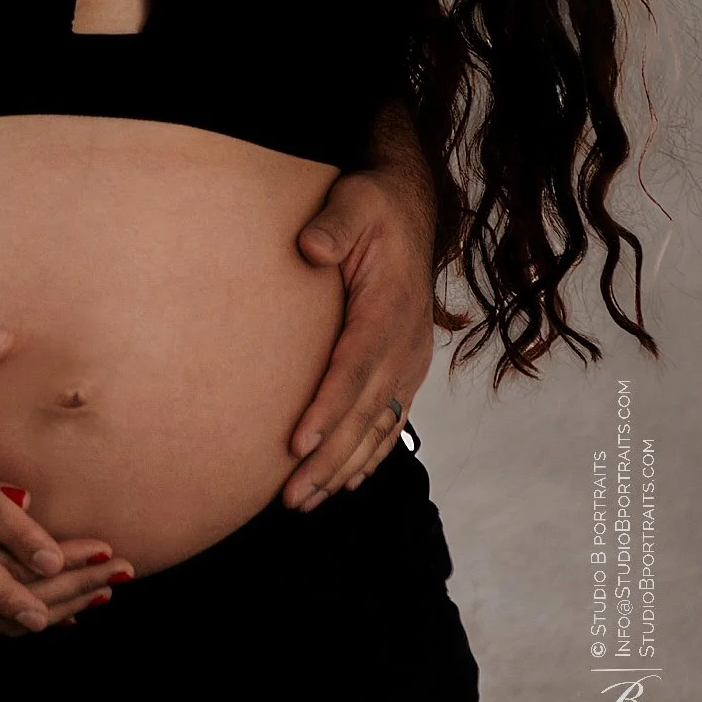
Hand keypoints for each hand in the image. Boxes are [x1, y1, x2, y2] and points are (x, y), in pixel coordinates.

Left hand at [283, 168, 434, 512]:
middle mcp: (406, 344)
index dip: (327, 410)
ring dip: (344, 468)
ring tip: (306, 501)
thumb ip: (334, 224)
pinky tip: (346, 480)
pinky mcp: (406, 366)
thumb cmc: (373, 205)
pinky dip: (370, 454)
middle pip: (365, 414)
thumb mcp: (355, 200)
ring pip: (378, 427)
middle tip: (290, 498)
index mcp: (389, 309)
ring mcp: (410, 359)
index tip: (295, 444)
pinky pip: (390, 419)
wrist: (410, 208)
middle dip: (328, 460)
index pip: (354, 369)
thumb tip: (308, 248)